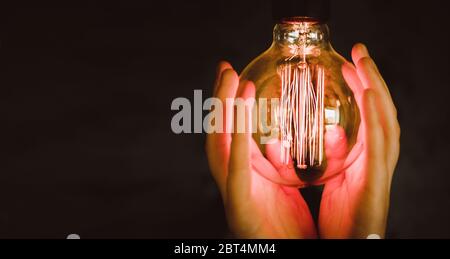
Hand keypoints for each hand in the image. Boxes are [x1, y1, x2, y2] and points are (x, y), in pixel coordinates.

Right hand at [206, 62, 316, 238]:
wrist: (290, 257)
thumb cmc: (291, 231)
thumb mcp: (286, 191)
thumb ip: (282, 166)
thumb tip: (287, 141)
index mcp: (246, 178)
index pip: (232, 135)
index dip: (231, 106)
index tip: (237, 76)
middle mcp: (234, 184)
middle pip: (220, 135)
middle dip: (220, 101)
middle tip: (225, 68)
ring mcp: (233, 197)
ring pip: (221, 147)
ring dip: (225, 112)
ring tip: (232, 81)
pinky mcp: (240, 211)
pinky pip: (236, 171)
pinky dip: (237, 140)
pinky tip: (240, 114)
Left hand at [318, 44, 399, 237]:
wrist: (346, 251)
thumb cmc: (338, 224)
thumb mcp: (333, 185)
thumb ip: (331, 161)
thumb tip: (323, 137)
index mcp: (364, 163)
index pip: (369, 119)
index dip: (364, 91)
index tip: (350, 65)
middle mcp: (376, 165)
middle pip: (381, 115)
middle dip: (372, 82)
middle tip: (359, 52)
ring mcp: (379, 175)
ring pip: (385, 124)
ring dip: (376, 91)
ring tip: (364, 64)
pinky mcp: (375, 187)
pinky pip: (378, 148)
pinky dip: (377, 119)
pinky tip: (369, 96)